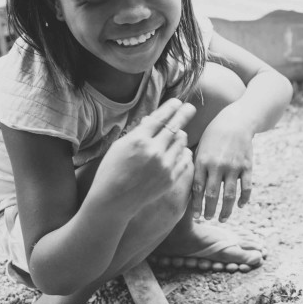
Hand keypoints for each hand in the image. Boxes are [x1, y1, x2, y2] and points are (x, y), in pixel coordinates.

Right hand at [90, 99, 195, 213]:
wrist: (114, 201)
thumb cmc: (112, 171)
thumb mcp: (120, 146)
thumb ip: (139, 132)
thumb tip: (153, 119)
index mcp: (139, 140)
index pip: (160, 117)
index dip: (171, 107)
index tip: (178, 102)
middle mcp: (154, 151)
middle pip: (175, 126)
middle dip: (184, 114)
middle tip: (190, 107)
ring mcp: (164, 166)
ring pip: (181, 141)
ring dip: (180, 135)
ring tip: (177, 133)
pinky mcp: (171, 178)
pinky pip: (184, 158)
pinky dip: (182, 151)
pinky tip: (179, 149)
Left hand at [190, 108, 254, 221]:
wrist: (237, 121)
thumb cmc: (214, 135)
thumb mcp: (200, 147)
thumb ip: (194, 165)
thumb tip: (184, 184)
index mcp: (203, 161)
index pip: (198, 189)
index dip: (196, 205)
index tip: (195, 216)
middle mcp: (218, 165)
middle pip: (212, 195)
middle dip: (209, 210)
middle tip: (207, 219)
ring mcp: (234, 167)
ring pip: (229, 195)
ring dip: (226, 210)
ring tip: (222, 218)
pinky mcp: (247, 166)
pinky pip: (246, 188)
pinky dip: (243, 199)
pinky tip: (239, 206)